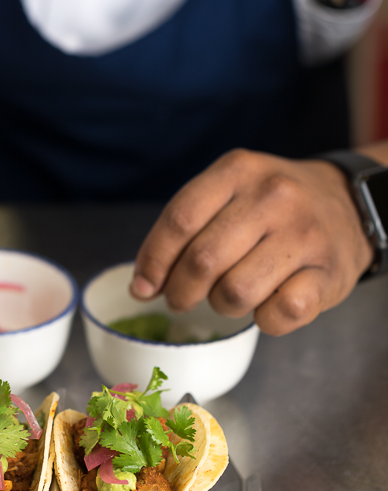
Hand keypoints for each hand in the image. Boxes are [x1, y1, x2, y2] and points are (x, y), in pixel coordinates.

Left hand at [131, 149, 373, 335]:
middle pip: (203, 260)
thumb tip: (142, 285)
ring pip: (235, 292)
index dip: (154, 261)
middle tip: (180, 298)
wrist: (347, 204)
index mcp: (238, 170)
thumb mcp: (230, 191)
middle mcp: (274, 196)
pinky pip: (280, 314)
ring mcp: (305, 235)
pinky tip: (266, 304)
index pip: (180, 220)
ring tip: (227, 295)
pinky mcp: (329, 274)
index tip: (144, 287)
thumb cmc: (271, 205)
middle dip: (180, 291)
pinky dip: (264, 320)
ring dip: (221, 305)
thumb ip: (185, 227)